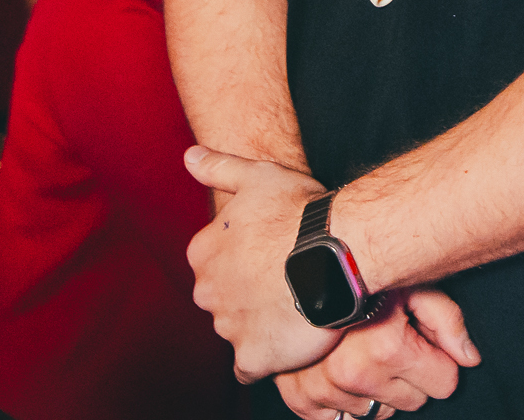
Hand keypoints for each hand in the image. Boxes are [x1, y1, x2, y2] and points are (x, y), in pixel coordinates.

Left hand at [184, 146, 339, 381]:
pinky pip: (249, 367)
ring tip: (293, 304)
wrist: (334, 249)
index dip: (244, 260)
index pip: (213, 264)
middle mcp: (206, 292)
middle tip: (282, 280)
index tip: (270, 254)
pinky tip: (285, 339)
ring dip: (258, 322)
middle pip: (222, 298)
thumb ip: (218, 167)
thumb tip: (189, 156)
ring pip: (236, 330)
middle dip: (246, 293)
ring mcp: (227, 327)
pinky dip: (263, 358)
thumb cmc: (297, 210)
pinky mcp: (252, 357)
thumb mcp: (256, 176)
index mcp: (203, 252)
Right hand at [274, 288, 480, 416]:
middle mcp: (355, 374)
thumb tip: (469, 358)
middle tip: (388, 340)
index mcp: (387, 347)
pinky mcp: (302, 402)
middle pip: (414, 402)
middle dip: (407, 375)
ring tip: (361, 348)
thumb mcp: (413, 283)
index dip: (436, 360)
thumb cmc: (360, 270)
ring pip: (377, 412)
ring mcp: (325, 391)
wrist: (298, 268)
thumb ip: (446, 319)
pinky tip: (338, 365)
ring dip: (374, 387)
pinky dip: (342, 398)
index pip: (444, 383)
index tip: (420, 341)